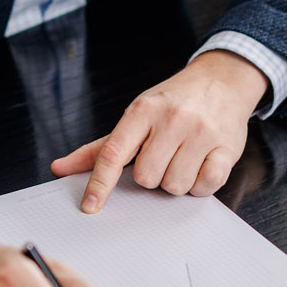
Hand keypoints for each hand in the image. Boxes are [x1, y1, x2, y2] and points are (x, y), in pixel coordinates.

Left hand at [50, 50, 268, 212]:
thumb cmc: (174, 101)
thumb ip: (100, 147)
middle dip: (152, 175)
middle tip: (163, 156)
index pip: (113, 153)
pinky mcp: (227, 148)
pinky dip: (201, 185)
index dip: (99, 183)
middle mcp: (172, 119)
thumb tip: (59, 168)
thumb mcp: (136, 115)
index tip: (90, 206)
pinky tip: (202, 164)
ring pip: (175, 186)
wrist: (222, 80)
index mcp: (142, 111)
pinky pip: (206, 186)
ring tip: (184, 157)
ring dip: (177, 180)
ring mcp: (201, 133)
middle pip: (146, 178)